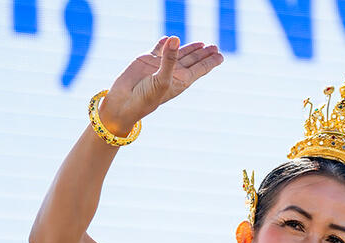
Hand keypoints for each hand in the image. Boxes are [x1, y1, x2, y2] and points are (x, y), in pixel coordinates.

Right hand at [97, 36, 223, 134]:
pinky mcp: (146, 59)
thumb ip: (170, 59)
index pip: (200, 68)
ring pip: (178, 53)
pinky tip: (170, 38)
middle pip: (192, 60)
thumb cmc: (146, 97)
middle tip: (215, 47)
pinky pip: (157, 48)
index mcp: (181, 80)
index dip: (210, 62)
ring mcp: (159, 65)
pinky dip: (163, 43)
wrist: (123, 103)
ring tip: (202, 44)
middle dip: (203, 54)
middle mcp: (172, 72)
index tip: (221, 56)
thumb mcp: (162, 79)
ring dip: (189, 48)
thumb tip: (176, 38)